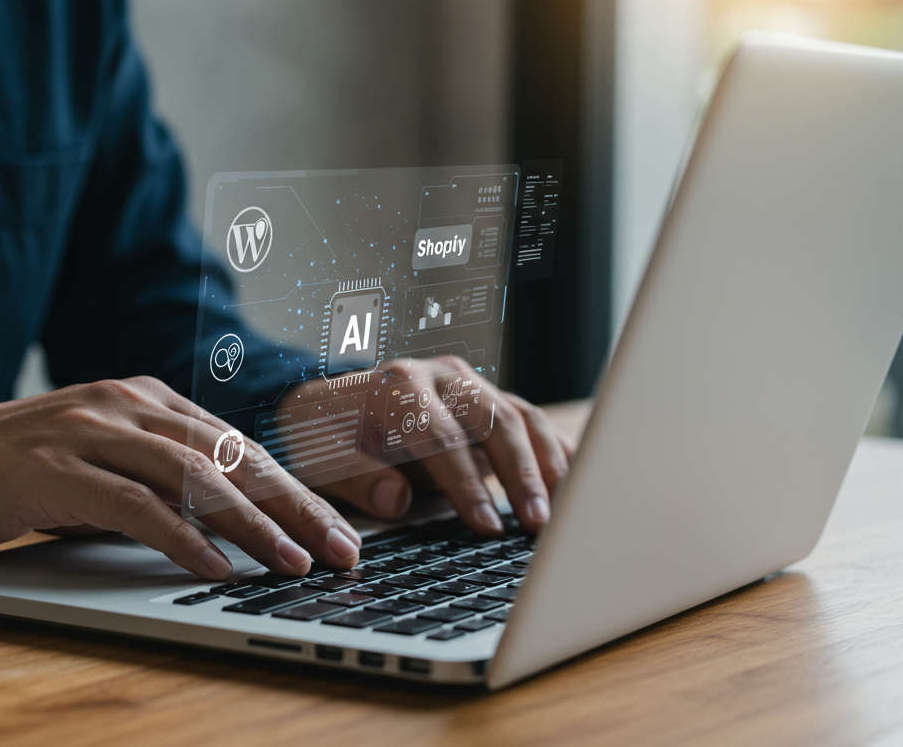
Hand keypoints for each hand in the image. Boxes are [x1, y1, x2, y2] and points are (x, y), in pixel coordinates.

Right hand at [0, 376, 360, 578]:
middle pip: (232, 456)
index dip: (293, 488)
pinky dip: (183, 537)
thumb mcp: (100, 461)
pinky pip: (136, 505)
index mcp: (144, 398)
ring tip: (293, 563)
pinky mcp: (56, 470)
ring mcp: (91, 432)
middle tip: (340, 551)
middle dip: (294, 507)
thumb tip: (231, 527)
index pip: (239, 444)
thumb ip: (158, 479)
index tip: (335, 530)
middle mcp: (125, 404)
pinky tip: (216, 565)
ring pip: (195, 476)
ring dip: (253, 524)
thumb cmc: (17, 467)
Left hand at [284, 356, 572, 534]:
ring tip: (565, 512)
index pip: (442, 438)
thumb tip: (398, 499)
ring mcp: (470, 383)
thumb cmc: (325, 438)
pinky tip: (577, 484)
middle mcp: (442, 376)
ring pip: (521, 417)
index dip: (467, 486)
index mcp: (399, 387)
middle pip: (494, 421)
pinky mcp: (488, 397)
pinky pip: (530, 420)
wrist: (326, 404)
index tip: (486, 527)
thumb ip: (360, 480)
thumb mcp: (325, 460)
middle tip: (538, 525)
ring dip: (548, 465)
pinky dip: (555, 451)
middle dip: (520, 476)